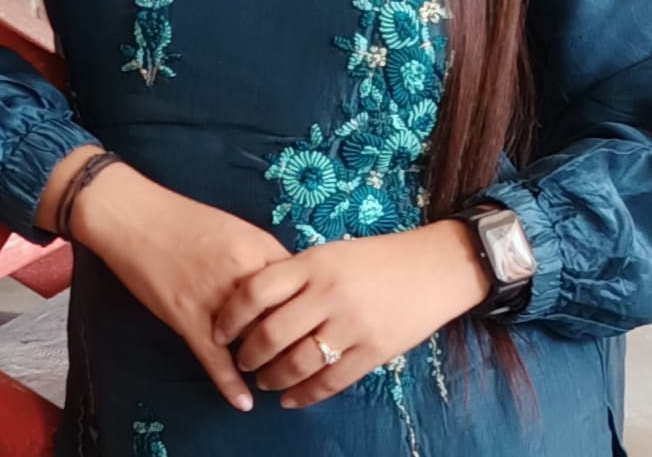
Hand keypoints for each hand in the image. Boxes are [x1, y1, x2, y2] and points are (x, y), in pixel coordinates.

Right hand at [71, 163, 292, 413]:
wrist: (135, 217)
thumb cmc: (185, 219)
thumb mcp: (235, 228)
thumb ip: (261, 255)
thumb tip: (287, 285)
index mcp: (258, 244)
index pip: (299, 287)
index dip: (307, 310)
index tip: (311, 328)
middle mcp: (242, 271)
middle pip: (281, 316)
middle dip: (291, 341)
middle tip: (296, 360)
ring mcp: (214, 295)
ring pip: (251, 340)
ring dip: (264, 362)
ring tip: (274, 378)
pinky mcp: (186, 316)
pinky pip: (215, 357)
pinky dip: (231, 383)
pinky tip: (244, 402)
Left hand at [210, 218, 491, 409]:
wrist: (433, 266)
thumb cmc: (377, 257)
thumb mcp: (332, 253)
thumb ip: (298, 275)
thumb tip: (256, 301)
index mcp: (314, 263)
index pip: (257, 290)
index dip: (231, 315)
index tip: (218, 330)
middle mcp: (328, 294)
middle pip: (272, 333)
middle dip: (248, 354)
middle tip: (241, 361)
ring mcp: (351, 324)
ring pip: (297, 363)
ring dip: (273, 378)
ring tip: (264, 381)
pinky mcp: (372, 351)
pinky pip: (330, 382)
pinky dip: (304, 395)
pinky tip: (291, 398)